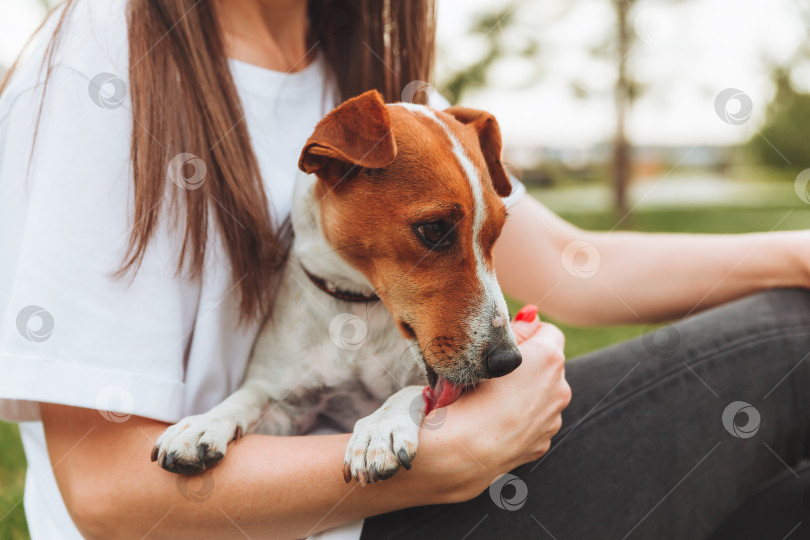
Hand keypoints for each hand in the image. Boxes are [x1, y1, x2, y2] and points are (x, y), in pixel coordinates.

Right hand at [434, 318, 570, 500]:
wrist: (462, 451)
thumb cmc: (468, 394)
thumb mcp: (488, 351)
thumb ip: (515, 330)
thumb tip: (532, 316)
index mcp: (549, 358)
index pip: (548, 331)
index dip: (526, 335)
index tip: (503, 346)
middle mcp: (561, 388)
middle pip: (547, 365)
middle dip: (526, 366)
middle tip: (493, 374)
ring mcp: (553, 419)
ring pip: (541, 396)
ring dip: (524, 394)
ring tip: (490, 401)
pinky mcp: (543, 442)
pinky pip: (533, 422)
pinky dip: (519, 420)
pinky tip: (494, 423)